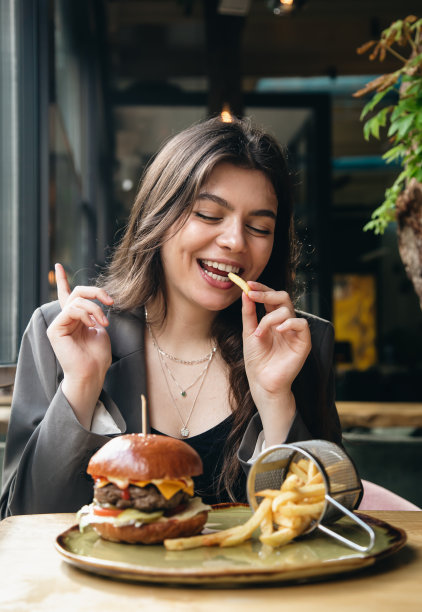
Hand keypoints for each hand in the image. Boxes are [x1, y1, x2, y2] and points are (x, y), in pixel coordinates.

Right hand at [46, 263, 113, 427]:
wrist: (92, 373)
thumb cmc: (98, 356)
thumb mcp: (100, 328)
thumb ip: (96, 313)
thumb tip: (99, 301)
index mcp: (75, 318)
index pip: (67, 295)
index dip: (63, 280)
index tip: (59, 266)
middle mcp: (65, 319)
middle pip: (78, 292)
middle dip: (96, 292)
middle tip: (110, 301)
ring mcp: (59, 324)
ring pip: (77, 300)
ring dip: (95, 308)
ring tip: (104, 323)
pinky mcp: (55, 329)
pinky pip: (71, 310)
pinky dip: (86, 314)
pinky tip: (92, 325)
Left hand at [241, 281, 310, 440]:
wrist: (262, 382)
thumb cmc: (256, 360)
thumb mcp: (248, 333)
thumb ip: (248, 313)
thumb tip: (245, 293)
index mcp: (273, 320)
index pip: (271, 297)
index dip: (261, 288)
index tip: (248, 284)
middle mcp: (285, 323)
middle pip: (282, 297)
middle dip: (266, 293)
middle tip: (252, 294)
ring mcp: (295, 332)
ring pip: (288, 309)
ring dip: (269, 318)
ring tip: (259, 334)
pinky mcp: (304, 342)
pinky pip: (301, 324)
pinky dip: (288, 323)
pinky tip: (277, 331)